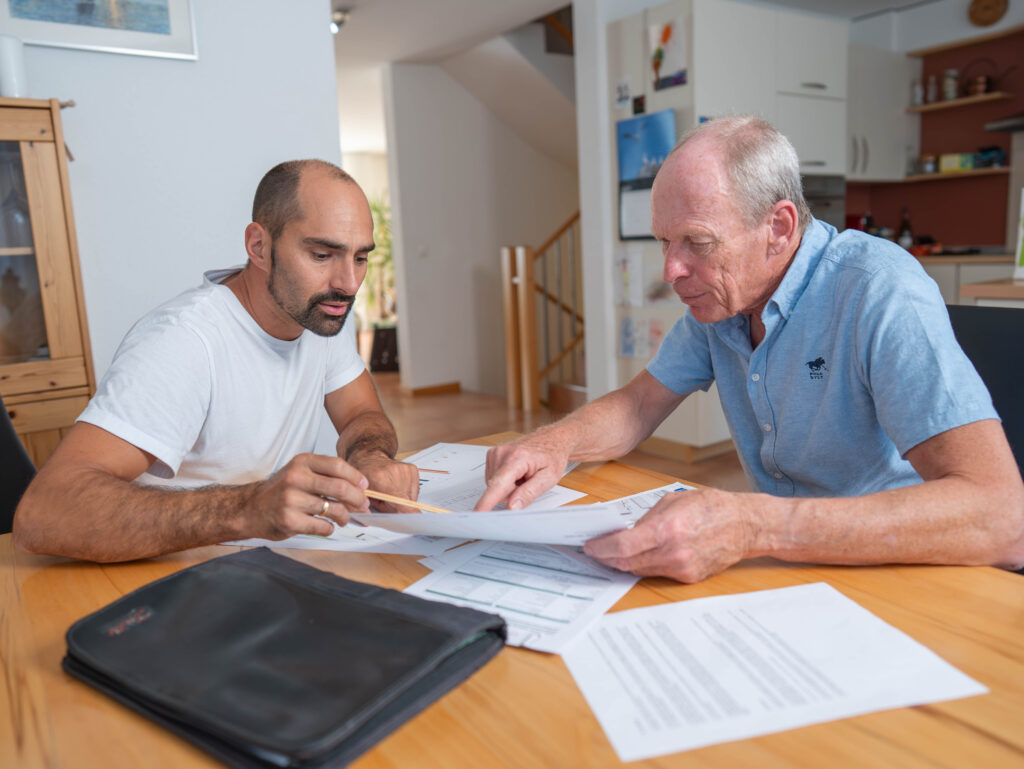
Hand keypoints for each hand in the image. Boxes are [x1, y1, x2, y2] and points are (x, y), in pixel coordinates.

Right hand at [248, 453, 368, 538]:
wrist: (251, 509)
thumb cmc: (281, 491)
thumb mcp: (300, 472)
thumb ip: (326, 475)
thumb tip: (360, 488)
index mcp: (302, 462)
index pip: (338, 466)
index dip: (356, 477)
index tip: (364, 487)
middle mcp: (296, 478)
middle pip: (340, 488)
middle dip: (357, 499)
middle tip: (363, 505)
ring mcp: (292, 500)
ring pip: (334, 509)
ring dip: (345, 517)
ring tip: (343, 518)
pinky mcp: (290, 521)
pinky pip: (323, 527)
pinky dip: (330, 528)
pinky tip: (326, 526)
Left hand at [348, 450, 419, 512]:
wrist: (370, 459)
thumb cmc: (365, 478)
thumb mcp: (363, 496)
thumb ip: (374, 509)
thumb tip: (389, 519)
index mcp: (379, 477)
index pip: (397, 498)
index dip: (406, 509)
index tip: (415, 517)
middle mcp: (395, 471)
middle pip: (405, 500)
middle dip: (398, 507)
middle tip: (386, 500)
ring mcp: (405, 469)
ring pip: (411, 497)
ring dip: (403, 500)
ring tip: (391, 491)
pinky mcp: (413, 469)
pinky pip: (415, 491)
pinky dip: (407, 493)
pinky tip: (398, 486)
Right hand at [475, 429, 572, 510]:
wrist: (551, 439)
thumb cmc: (552, 457)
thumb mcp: (548, 478)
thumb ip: (529, 493)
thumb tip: (512, 507)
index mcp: (517, 458)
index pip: (498, 484)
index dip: (487, 501)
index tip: (477, 513)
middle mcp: (502, 453)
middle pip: (497, 489)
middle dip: (511, 493)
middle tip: (528, 482)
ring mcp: (495, 453)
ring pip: (494, 486)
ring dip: (509, 487)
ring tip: (523, 476)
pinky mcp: (492, 455)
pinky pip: (493, 479)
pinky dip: (505, 481)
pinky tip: (516, 473)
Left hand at [583, 488, 765, 582]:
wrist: (746, 525)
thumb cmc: (711, 506)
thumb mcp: (673, 501)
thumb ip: (646, 519)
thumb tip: (624, 533)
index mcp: (668, 529)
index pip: (623, 547)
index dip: (601, 549)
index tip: (589, 546)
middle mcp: (674, 552)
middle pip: (627, 562)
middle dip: (607, 558)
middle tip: (594, 551)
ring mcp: (682, 568)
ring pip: (640, 570)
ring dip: (623, 563)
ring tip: (610, 554)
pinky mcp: (689, 577)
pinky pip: (657, 573)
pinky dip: (644, 565)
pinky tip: (638, 556)